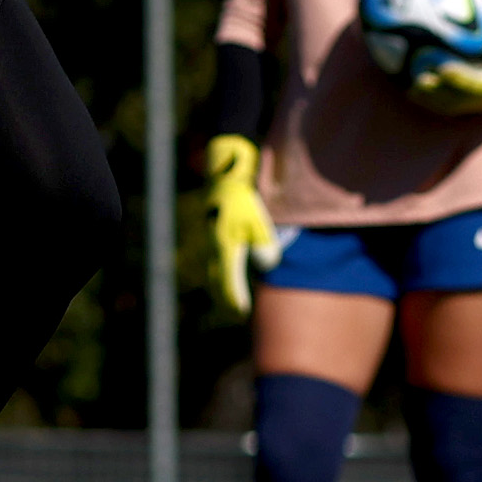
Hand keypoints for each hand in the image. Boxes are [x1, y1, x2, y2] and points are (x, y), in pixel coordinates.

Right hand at [201, 134, 280, 314]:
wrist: (228, 168)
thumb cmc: (245, 194)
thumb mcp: (258, 218)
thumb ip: (263, 244)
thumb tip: (268, 264)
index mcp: (225, 245)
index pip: (227, 281)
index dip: (235, 298)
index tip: (243, 312)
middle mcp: (215, 244)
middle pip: (217, 278)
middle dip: (227, 295)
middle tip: (239, 310)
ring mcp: (213, 236)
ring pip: (215, 267)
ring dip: (224, 283)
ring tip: (235, 296)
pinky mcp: (217, 228)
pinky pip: (218, 255)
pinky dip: (224, 268)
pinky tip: (235, 268)